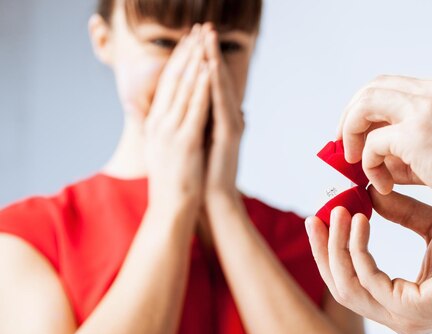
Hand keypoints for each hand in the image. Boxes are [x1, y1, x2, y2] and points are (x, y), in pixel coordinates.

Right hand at [142, 24, 211, 213]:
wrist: (172, 208)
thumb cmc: (173, 182)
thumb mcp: (165, 150)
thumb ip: (167, 130)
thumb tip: (172, 116)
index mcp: (156, 124)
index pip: (168, 84)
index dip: (179, 60)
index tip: (189, 41)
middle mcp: (160, 123)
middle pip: (174, 79)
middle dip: (187, 53)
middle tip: (198, 30)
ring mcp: (171, 131)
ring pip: (184, 88)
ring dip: (196, 61)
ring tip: (204, 40)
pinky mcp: (185, 141)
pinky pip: (195, 108)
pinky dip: (203, 86)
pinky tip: (209, 69)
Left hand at [203, 26, 244, 202]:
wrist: (212, 200)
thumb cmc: (204, 173)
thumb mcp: (201, 140)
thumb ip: (207, 122)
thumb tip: (219, 110)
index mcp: (214, 118)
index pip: (207, 83)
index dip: (201, 60)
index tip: (193, 38)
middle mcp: (224, 117)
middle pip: (215, 78)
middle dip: (209, 52)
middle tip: (205, 27)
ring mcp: (228, 125)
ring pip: (219, 87)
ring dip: (214, 60)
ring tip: (208, 38)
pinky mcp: (228, 135)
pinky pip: (220, 104)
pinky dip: (215, 85)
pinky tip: (211, 68)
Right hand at [305, 188, 431, 333]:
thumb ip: (401, 215)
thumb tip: (371, 194)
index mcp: (399, 301)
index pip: (351, 280)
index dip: (332, 251)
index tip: (325, 218)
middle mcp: (395, 315)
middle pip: (340, 286)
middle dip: (323, 250)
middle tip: (315, 216)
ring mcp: (401, 318)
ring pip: (347, 285)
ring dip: (336, 246)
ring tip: (339, 212)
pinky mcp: (410, 311)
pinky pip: (368, 279)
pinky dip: (358, 248)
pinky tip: (362, 220)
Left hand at [338, 75, 431, 221]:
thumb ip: (411, 148)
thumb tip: (375, 160)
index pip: (397, 87)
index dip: (371, 109)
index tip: (361, 132)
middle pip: (375, 87)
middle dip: (352, 115)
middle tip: (345, 144)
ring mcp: (428, 108)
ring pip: (366, 104)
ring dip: (352, 132)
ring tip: (354, 161)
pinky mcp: (417, 133)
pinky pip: (374, 143)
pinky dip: (369, 164)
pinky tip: (382, 184)